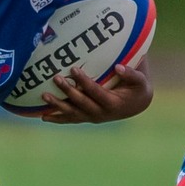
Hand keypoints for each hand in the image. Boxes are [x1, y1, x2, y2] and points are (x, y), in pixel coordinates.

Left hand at [38, 62, 152, 124]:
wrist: (137, 105)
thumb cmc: (138, 88)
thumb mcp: (141, 81)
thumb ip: (131, 74)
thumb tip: (118, 67)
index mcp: (112, 104)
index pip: (95, 92)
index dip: (84, 82)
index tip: (74, 69)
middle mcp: (101, 114)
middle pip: (81, 102)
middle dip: (68, 91)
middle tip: (56, 78)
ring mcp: (92, 117)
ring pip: (73, 113)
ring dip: (57, 106)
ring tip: (44, 96)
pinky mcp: (87, 118)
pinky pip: (71, 119)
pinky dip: (57, 118)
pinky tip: (43, 116)